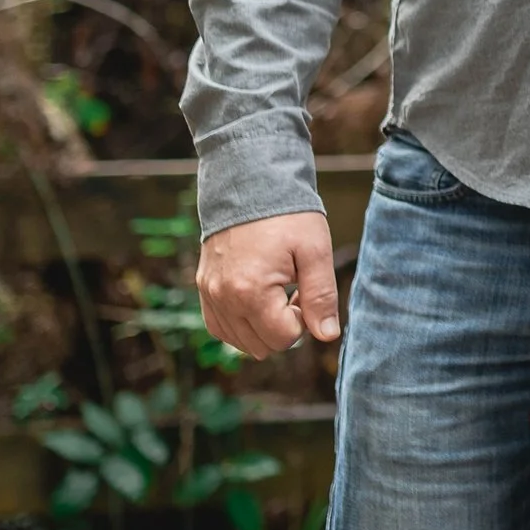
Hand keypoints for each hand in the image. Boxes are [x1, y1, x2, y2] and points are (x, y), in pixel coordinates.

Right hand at [196, 211, 340, 359]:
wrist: (250, 183)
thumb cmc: (287, 215)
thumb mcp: (315, 251)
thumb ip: (321, 296)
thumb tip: (326, 336)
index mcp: (251, 291)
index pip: (284, 338)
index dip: (302, 319)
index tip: (302, 289)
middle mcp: (223, 298)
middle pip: (262, 347)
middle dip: (283, 326)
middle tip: (291, 290)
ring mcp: (209, 294)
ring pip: (240, 342)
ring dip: (262, 326)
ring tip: (274, 290)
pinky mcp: (203, 288)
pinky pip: (220, 327)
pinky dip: (241, 323)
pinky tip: (256, 299)